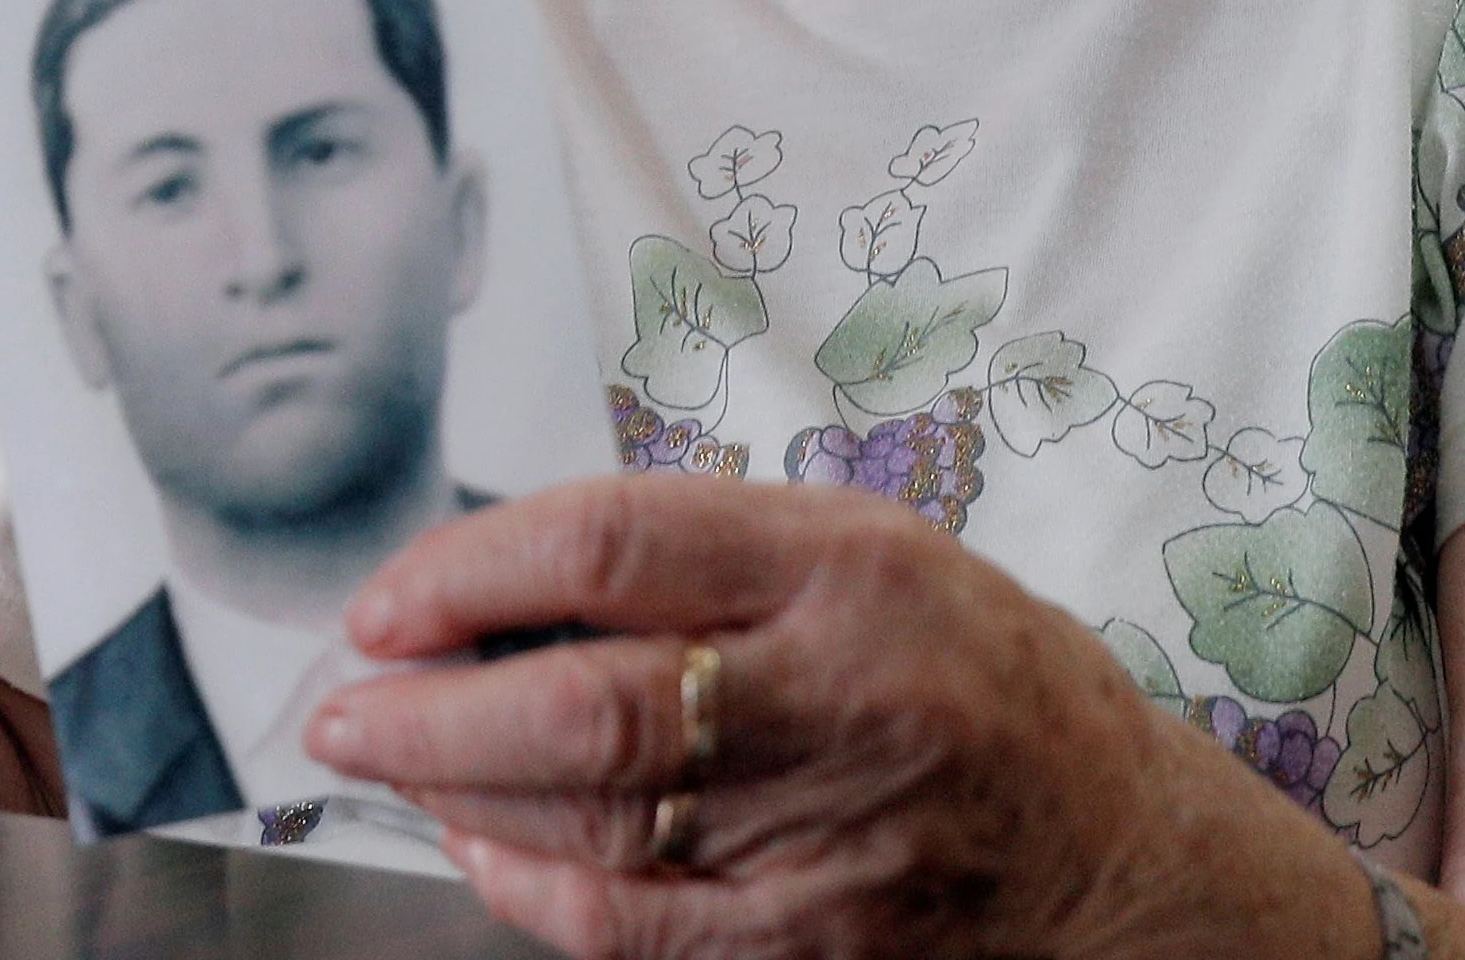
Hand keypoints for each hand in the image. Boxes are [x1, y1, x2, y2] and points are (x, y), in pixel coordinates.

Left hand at [305, 477, 1351, 959]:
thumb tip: (496, 580)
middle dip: (429, 706)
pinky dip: (529, 884)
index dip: (469, 570)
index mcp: (846, 567)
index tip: (390, 597)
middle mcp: (839, 698)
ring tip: (393, 757)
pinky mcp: (812, 943)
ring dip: (457, 793)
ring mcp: (828, 838)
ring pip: (592, 822)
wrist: (1118, 854)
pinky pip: (630, 922)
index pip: (611, 545)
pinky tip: (482, 843)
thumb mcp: (861, 552)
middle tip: (347, 702)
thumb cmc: (975, 677)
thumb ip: (695, 552)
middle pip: (585, 703)